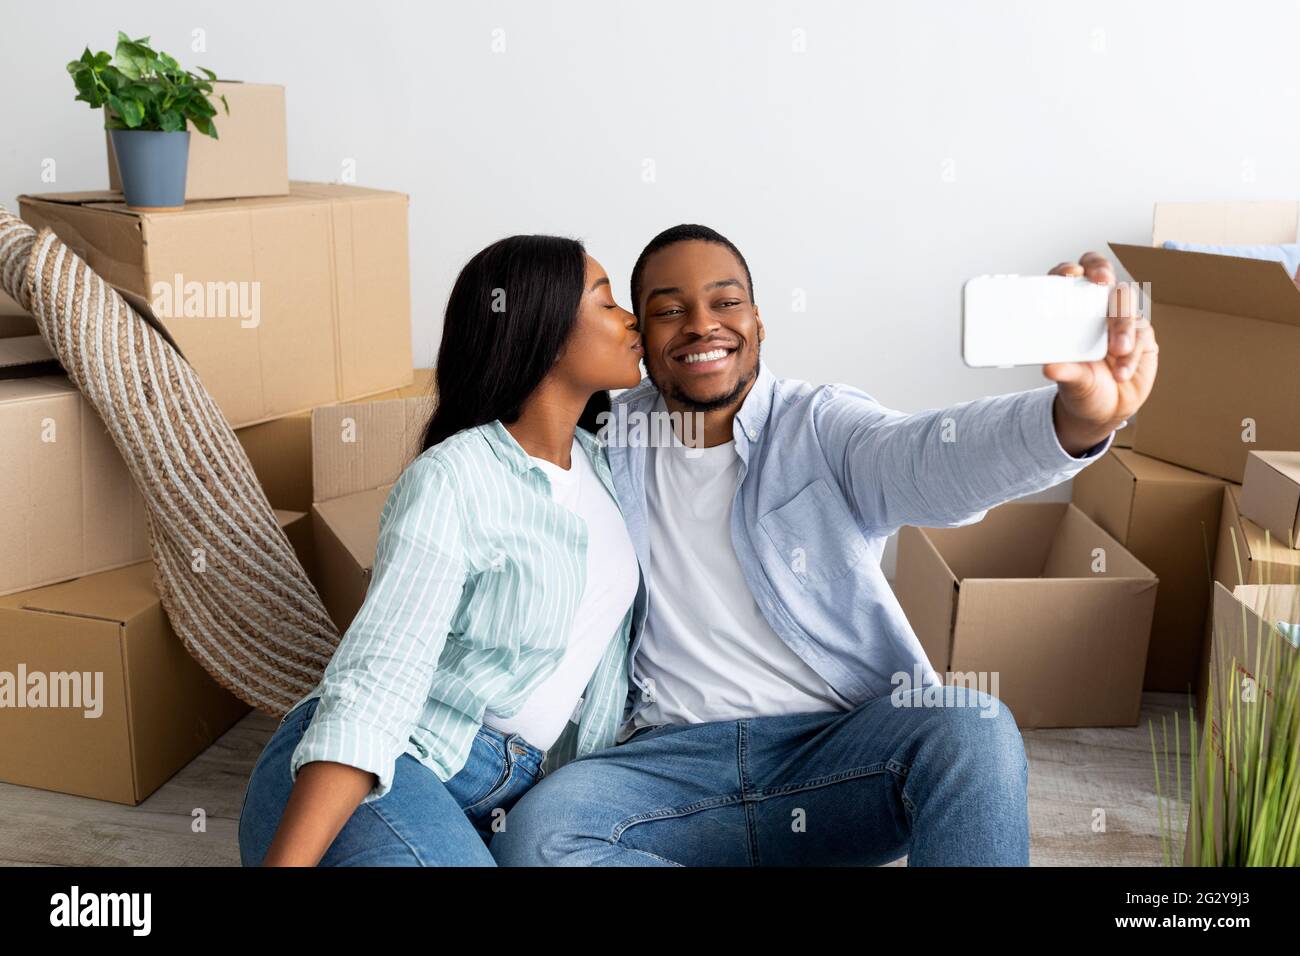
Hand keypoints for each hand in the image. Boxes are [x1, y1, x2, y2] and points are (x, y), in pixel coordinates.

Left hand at [1042, 252, 1158, 454]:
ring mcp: (1121, 319)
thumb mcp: (1071, 382)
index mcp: (1069, 314)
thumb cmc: (1083, 387)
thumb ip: (1065, 372)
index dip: (1068, 269)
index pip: (1068, 280)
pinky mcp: (1142, 334)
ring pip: (1126, 303)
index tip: (1069, 274)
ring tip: (1117, 352)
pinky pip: (1142, 332)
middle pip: (1102, 274)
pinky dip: (1133, 352)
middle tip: (1103, 284)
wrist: (1107, 410)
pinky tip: (1122, 372)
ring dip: (1122, 325)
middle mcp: (1095, 310)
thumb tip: (1049, 367)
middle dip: (1102, 272)